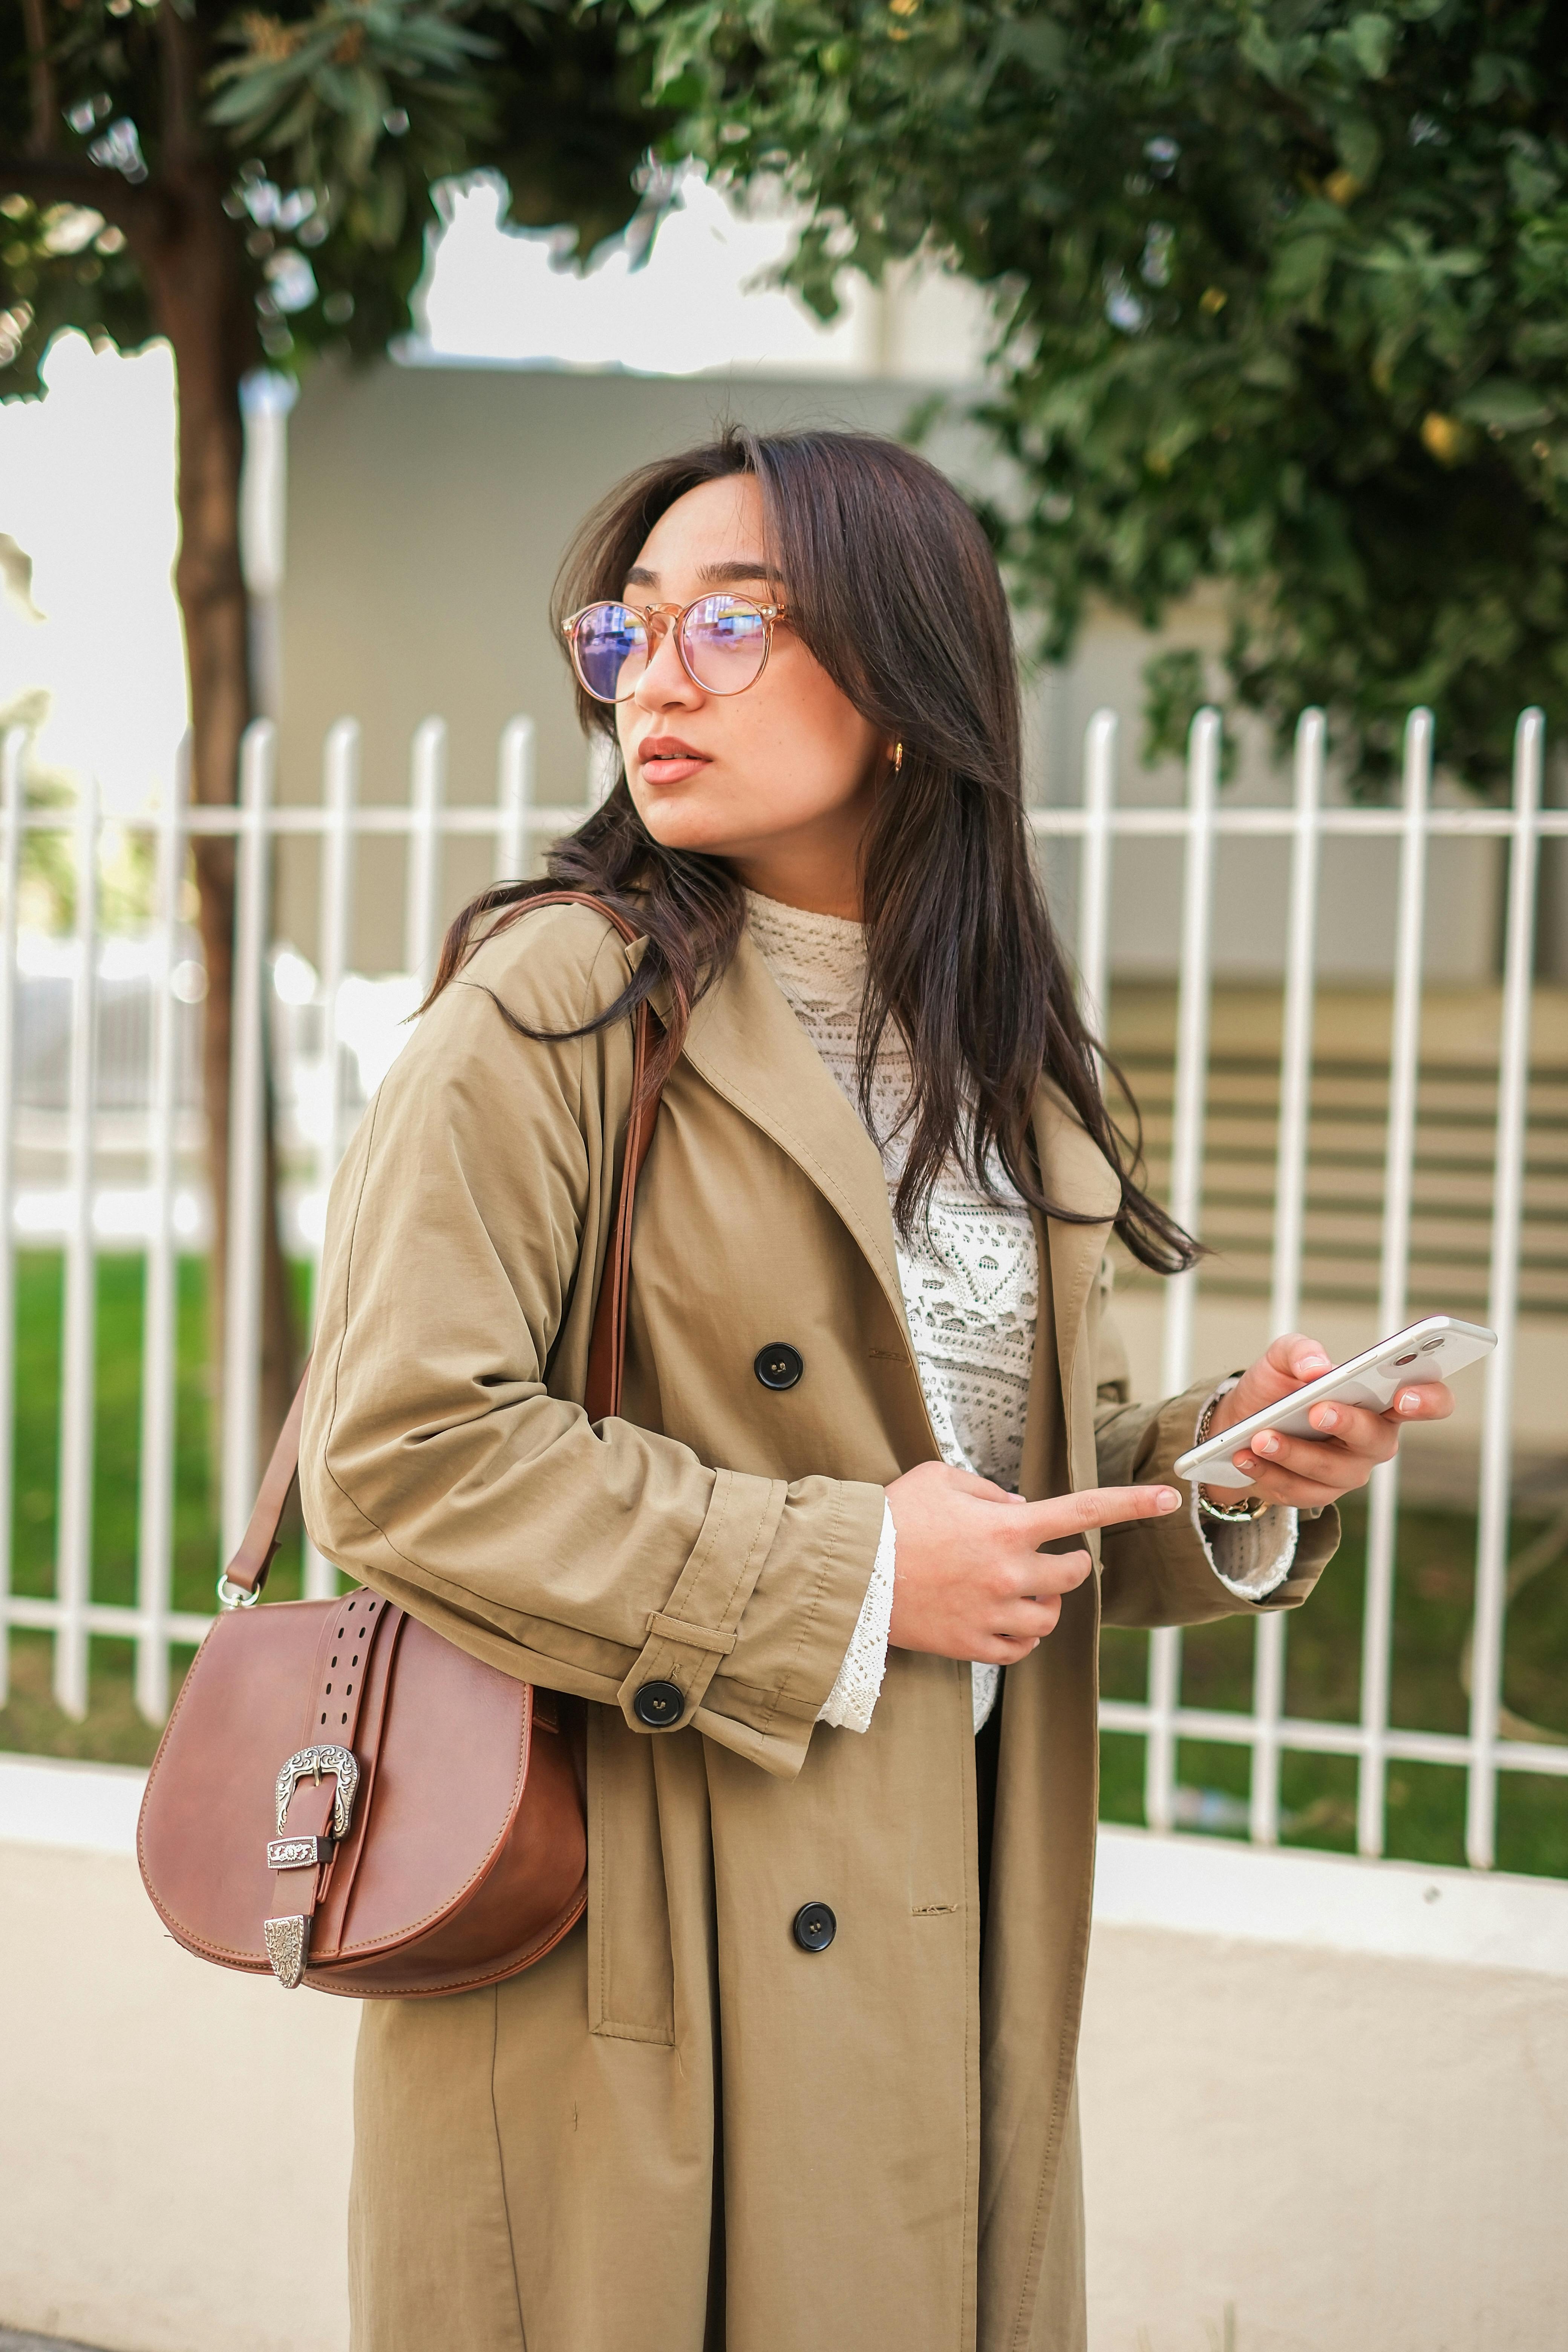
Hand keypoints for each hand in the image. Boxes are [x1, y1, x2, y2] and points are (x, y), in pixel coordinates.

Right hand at [884, 1460, 1182, 1663]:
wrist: (850, 1572)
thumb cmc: (892, 1518)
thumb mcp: (940, 1479)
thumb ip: (988, 1491)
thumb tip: (1019, 1508)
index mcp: (1006, 1526)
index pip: (1083, 1511)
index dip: (1132, 1502)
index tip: (1170, 1497)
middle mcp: (1008, 1572)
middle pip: (1074, 1575)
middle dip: (1069, 1565)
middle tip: (1045, 1559)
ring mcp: (993, 1613)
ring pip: (1051, 1617)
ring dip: (1043, 1603)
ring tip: (1015, 1591)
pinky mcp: (973, 1645)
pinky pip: (1021, 1650)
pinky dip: (1020, 1636)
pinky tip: (1000, 1620)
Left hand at [1205, 1331, 1454, 1511]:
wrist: (1239, 1422)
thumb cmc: (1277, 1386)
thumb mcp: (1281, 1358)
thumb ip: (1300, 1350)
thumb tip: (1316, 1366)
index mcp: (1382, 1399)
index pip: (1429, 1400)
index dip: (1428, 1400)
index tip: (1405, 1394)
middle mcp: (1374, 1438)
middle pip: (1378, 1441)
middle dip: (1348, 1424)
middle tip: (1317, 1411)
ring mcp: (1349, 1471)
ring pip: (1333, 1470)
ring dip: (1294, 1452)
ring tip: (1260, 1436)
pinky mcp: (1317, 1493)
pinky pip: (1299, 1490)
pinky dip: (1268, 1470)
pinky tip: (1244, 1455)